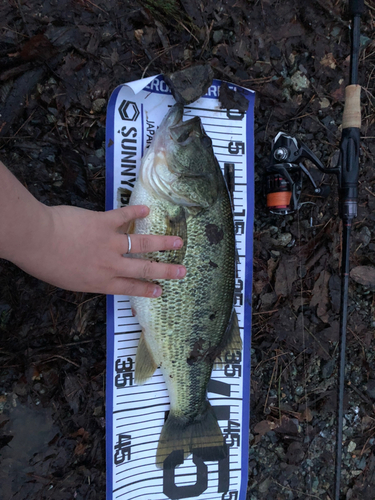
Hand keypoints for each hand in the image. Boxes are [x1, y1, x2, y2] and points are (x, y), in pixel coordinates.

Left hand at [17, 204, 185, 296]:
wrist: (38, 240)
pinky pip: (123, 216)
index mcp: (101, 281)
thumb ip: (87, 278)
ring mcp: (110, 243)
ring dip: (162, 243)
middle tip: (183, 271)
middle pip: (144, 269)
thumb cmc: (46, 264)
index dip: (148, 289)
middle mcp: (111, 264)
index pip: (130, 287)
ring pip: (142, 244)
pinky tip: (147, 210)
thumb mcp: (69, 282)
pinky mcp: (104, 222)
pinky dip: (135, 212)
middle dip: (166, 270)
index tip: (161, 290)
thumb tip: (96, 275)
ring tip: (178, 242)